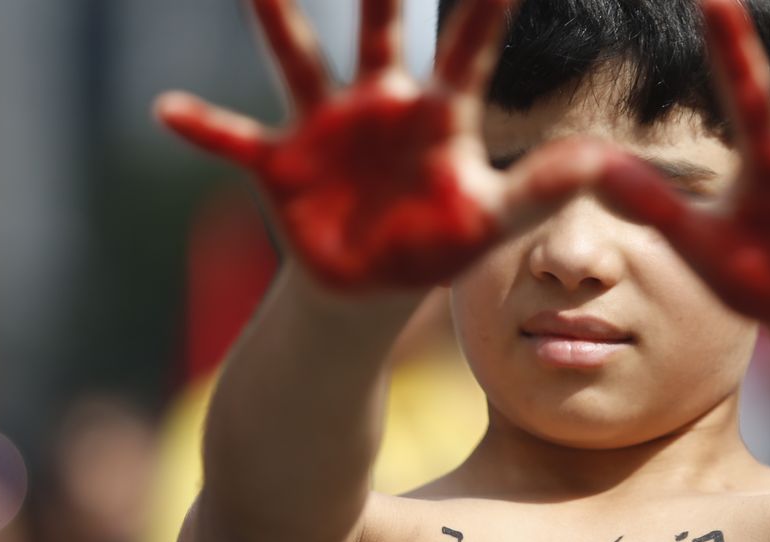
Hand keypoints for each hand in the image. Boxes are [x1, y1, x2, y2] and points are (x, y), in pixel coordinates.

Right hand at [154, 0, 602, 289]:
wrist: (370, 285)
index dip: (488, 0)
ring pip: (295, 59)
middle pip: (377, 25)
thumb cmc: (437, 243)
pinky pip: (235, 139)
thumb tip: (603, 163)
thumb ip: (542, 188)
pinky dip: (203, 128)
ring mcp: (325, 128)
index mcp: (438, 113)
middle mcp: (378, 102)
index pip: (470, 43)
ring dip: (274, 17)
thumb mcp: (493, 219)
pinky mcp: (281, 164)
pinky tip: (166, 109)